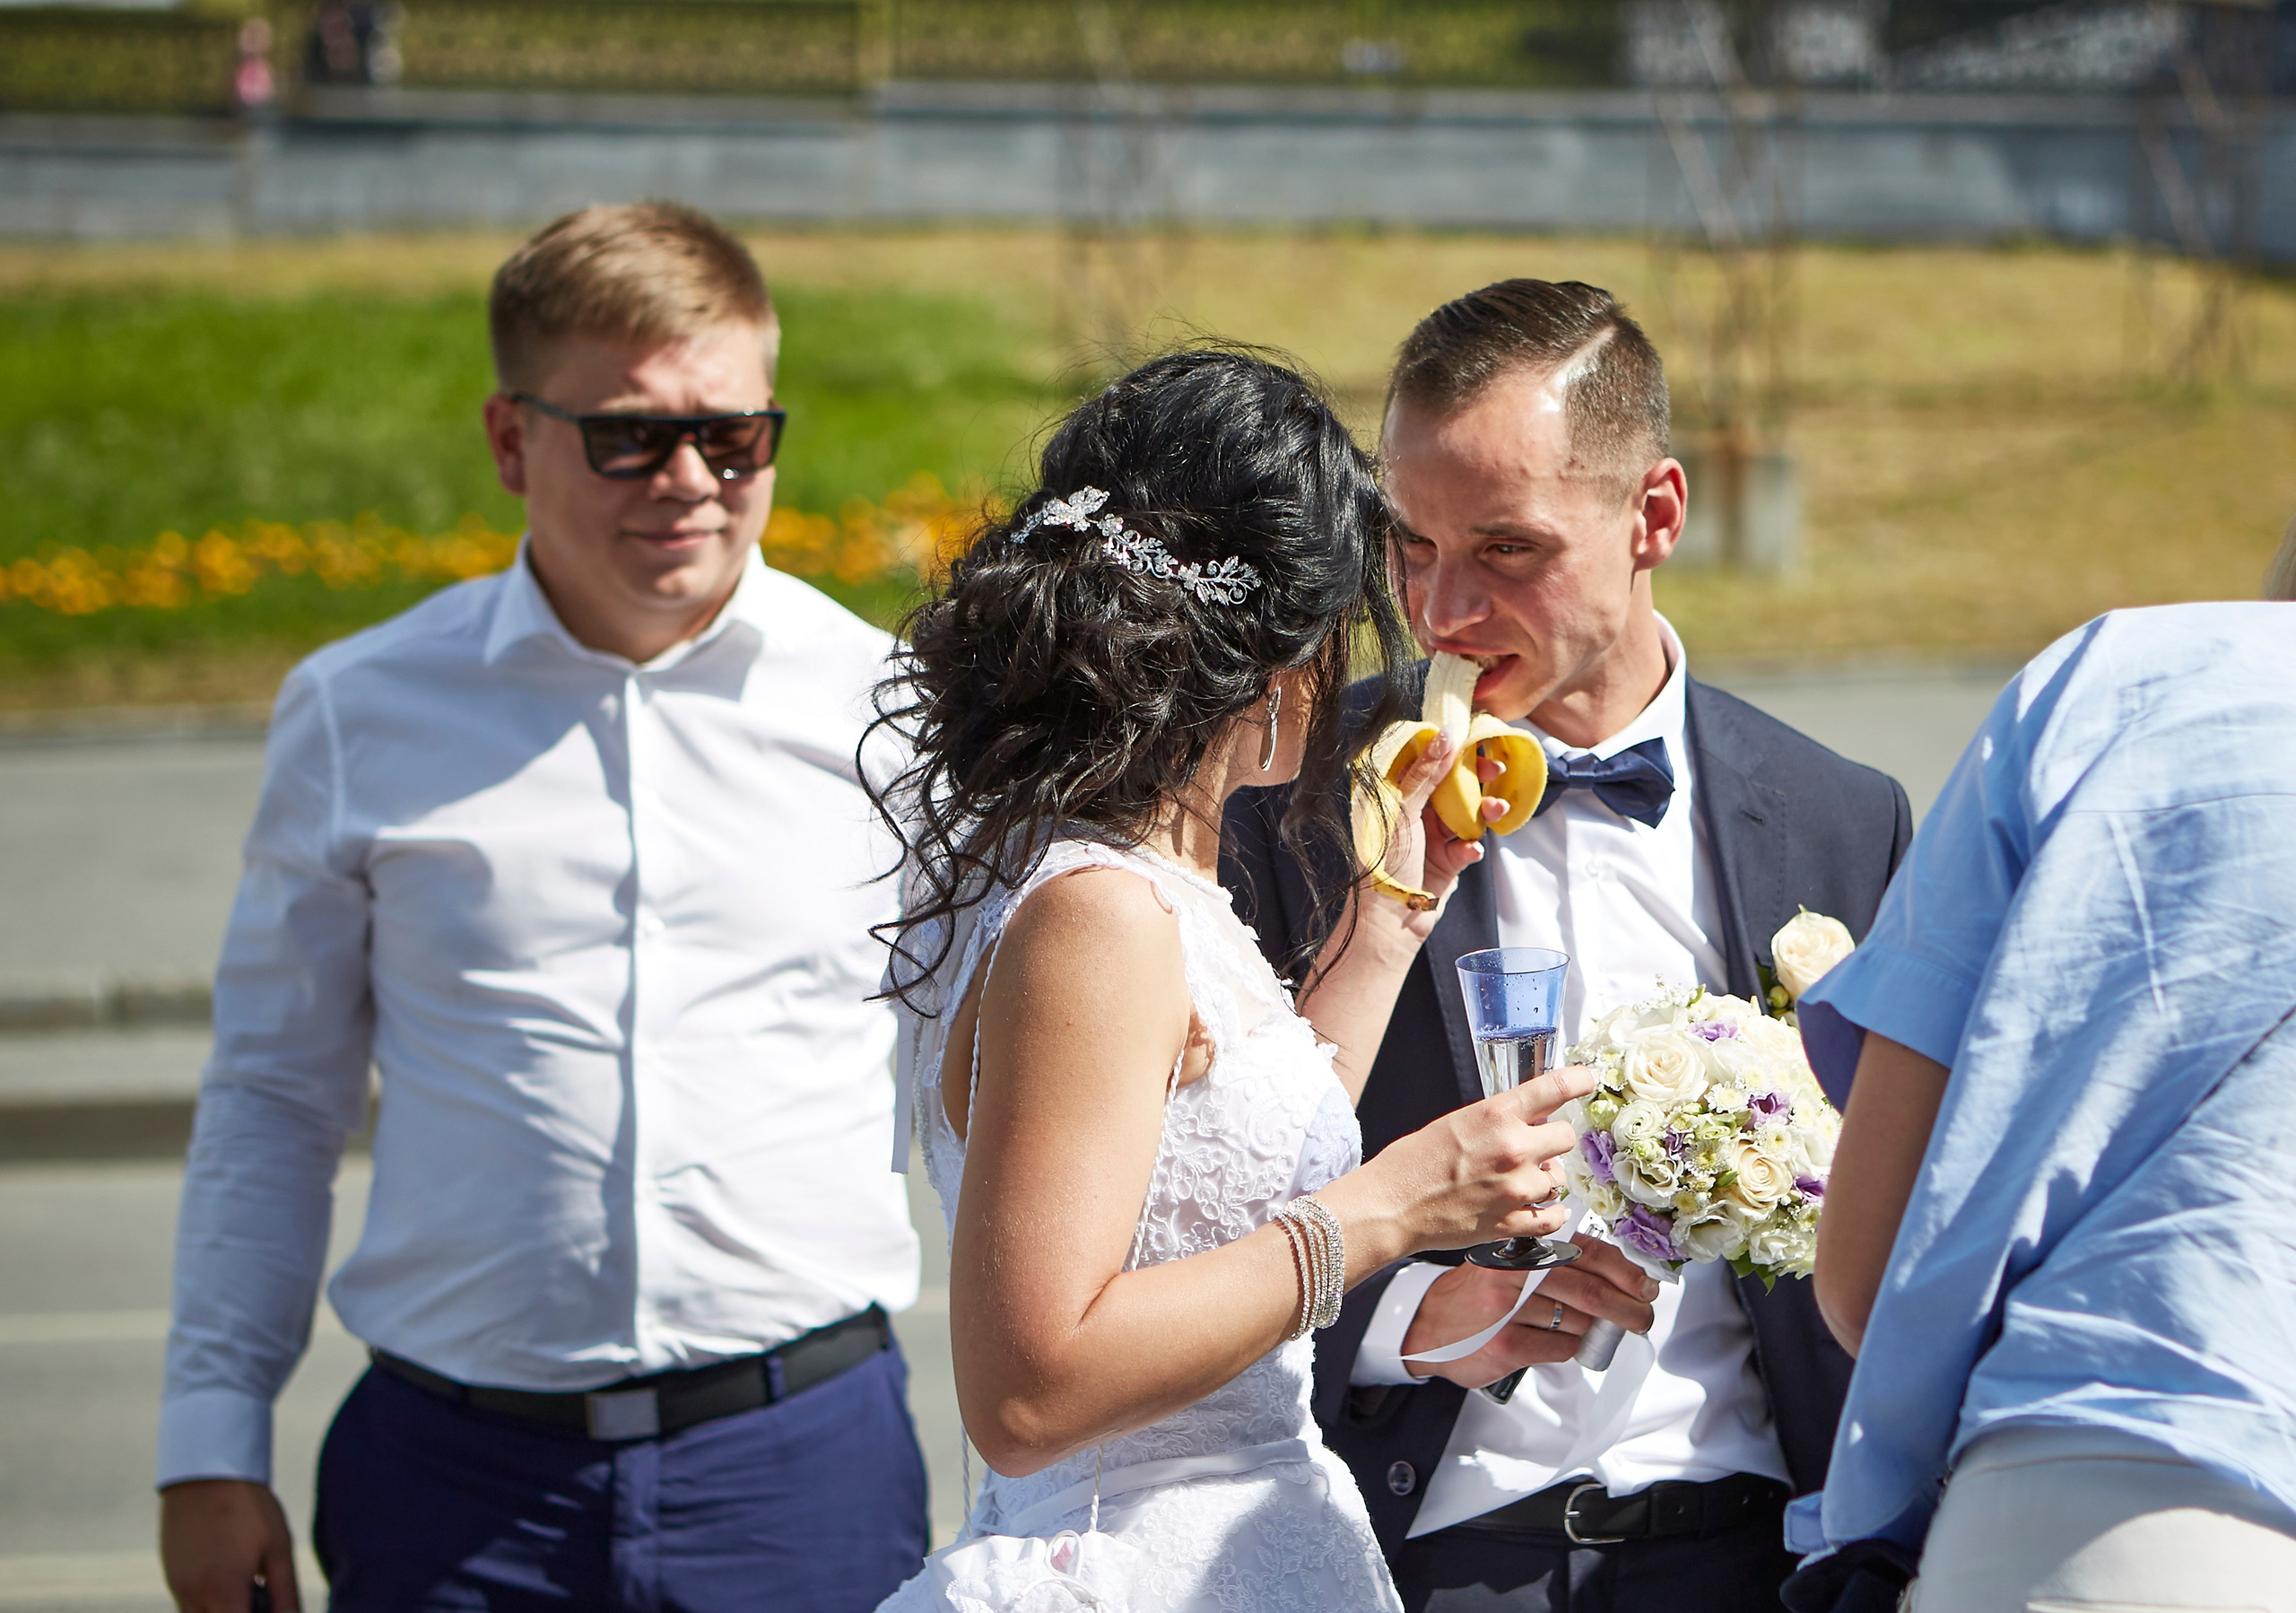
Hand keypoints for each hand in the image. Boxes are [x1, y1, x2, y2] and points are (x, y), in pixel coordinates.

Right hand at [160, 1479, 299, 1612]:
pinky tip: (231, 1578)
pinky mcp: (171, 1577)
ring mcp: (178, 1588)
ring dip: (222, 1612)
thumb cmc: (249, 1507)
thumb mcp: (278, 1547)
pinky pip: (187, 1607)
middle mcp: (194, 1596)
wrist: (206, 1471)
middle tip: (260, 1598)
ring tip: (248, 1587)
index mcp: (225, 1592)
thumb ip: (285, 1593)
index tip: (269, 1608)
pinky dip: (209, 1604)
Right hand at [1354, 1063, 1595, 1257]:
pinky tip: (1538, 1207)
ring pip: (1559, 1178)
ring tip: (1518, 1179)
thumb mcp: (1455, 1122)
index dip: (1578, 1081)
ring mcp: (1515, 1190)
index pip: (1555, 1087)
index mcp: (1495, 1116)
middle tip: (1534, 1145)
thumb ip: (1497, 1119)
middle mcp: (1513, 1150)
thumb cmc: (1411, 1163)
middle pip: (1566, 1137)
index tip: (1586, 1080)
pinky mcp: (1511, 1223)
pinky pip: (1553, 1217)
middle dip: (1552, 1139)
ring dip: (1545, 1177)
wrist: (1390, 1206)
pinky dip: (1549, 1213)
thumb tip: (1529, 1118)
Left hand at [1372, 737, 1514, 941]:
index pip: (1425, 762)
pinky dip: (1472, 847)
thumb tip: (1445, 735)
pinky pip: (1468, 846)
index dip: (1448, 749)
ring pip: (1466, 814)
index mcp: (1396, 796)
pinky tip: (1470, 851)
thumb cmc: (1385, 862)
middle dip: (1476, 778)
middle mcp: (1414, 813)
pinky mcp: (1448, 861)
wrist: (1390, 918)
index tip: (1472, 740)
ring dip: (1484, 810)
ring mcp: (1432, 837)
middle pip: (1452, 785)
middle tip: (1496, 770)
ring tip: (1496, 809)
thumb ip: (1425, 773)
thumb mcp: (1403, 810)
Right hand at [1400, 1237, 1660, 1389]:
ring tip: (1588, 1331)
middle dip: (1628, 1309)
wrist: (1427, 1325)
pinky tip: (1553, 1343)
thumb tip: (1621, 1281)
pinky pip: (1561, 1350)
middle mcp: (1516, 1273)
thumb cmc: (1479, 1294)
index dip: (1625, 1271)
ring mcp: (1509, 1310)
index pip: (1586, 1252)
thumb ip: (1556, 1265)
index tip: (1646, 1287)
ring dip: (1594, 1332)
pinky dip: (1568, 1350)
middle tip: (1643, 1319)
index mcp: (1523, 1248)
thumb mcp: (1511, 1265)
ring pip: (1580, 1323)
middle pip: (1590, 1291)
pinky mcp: (1506, 1344)